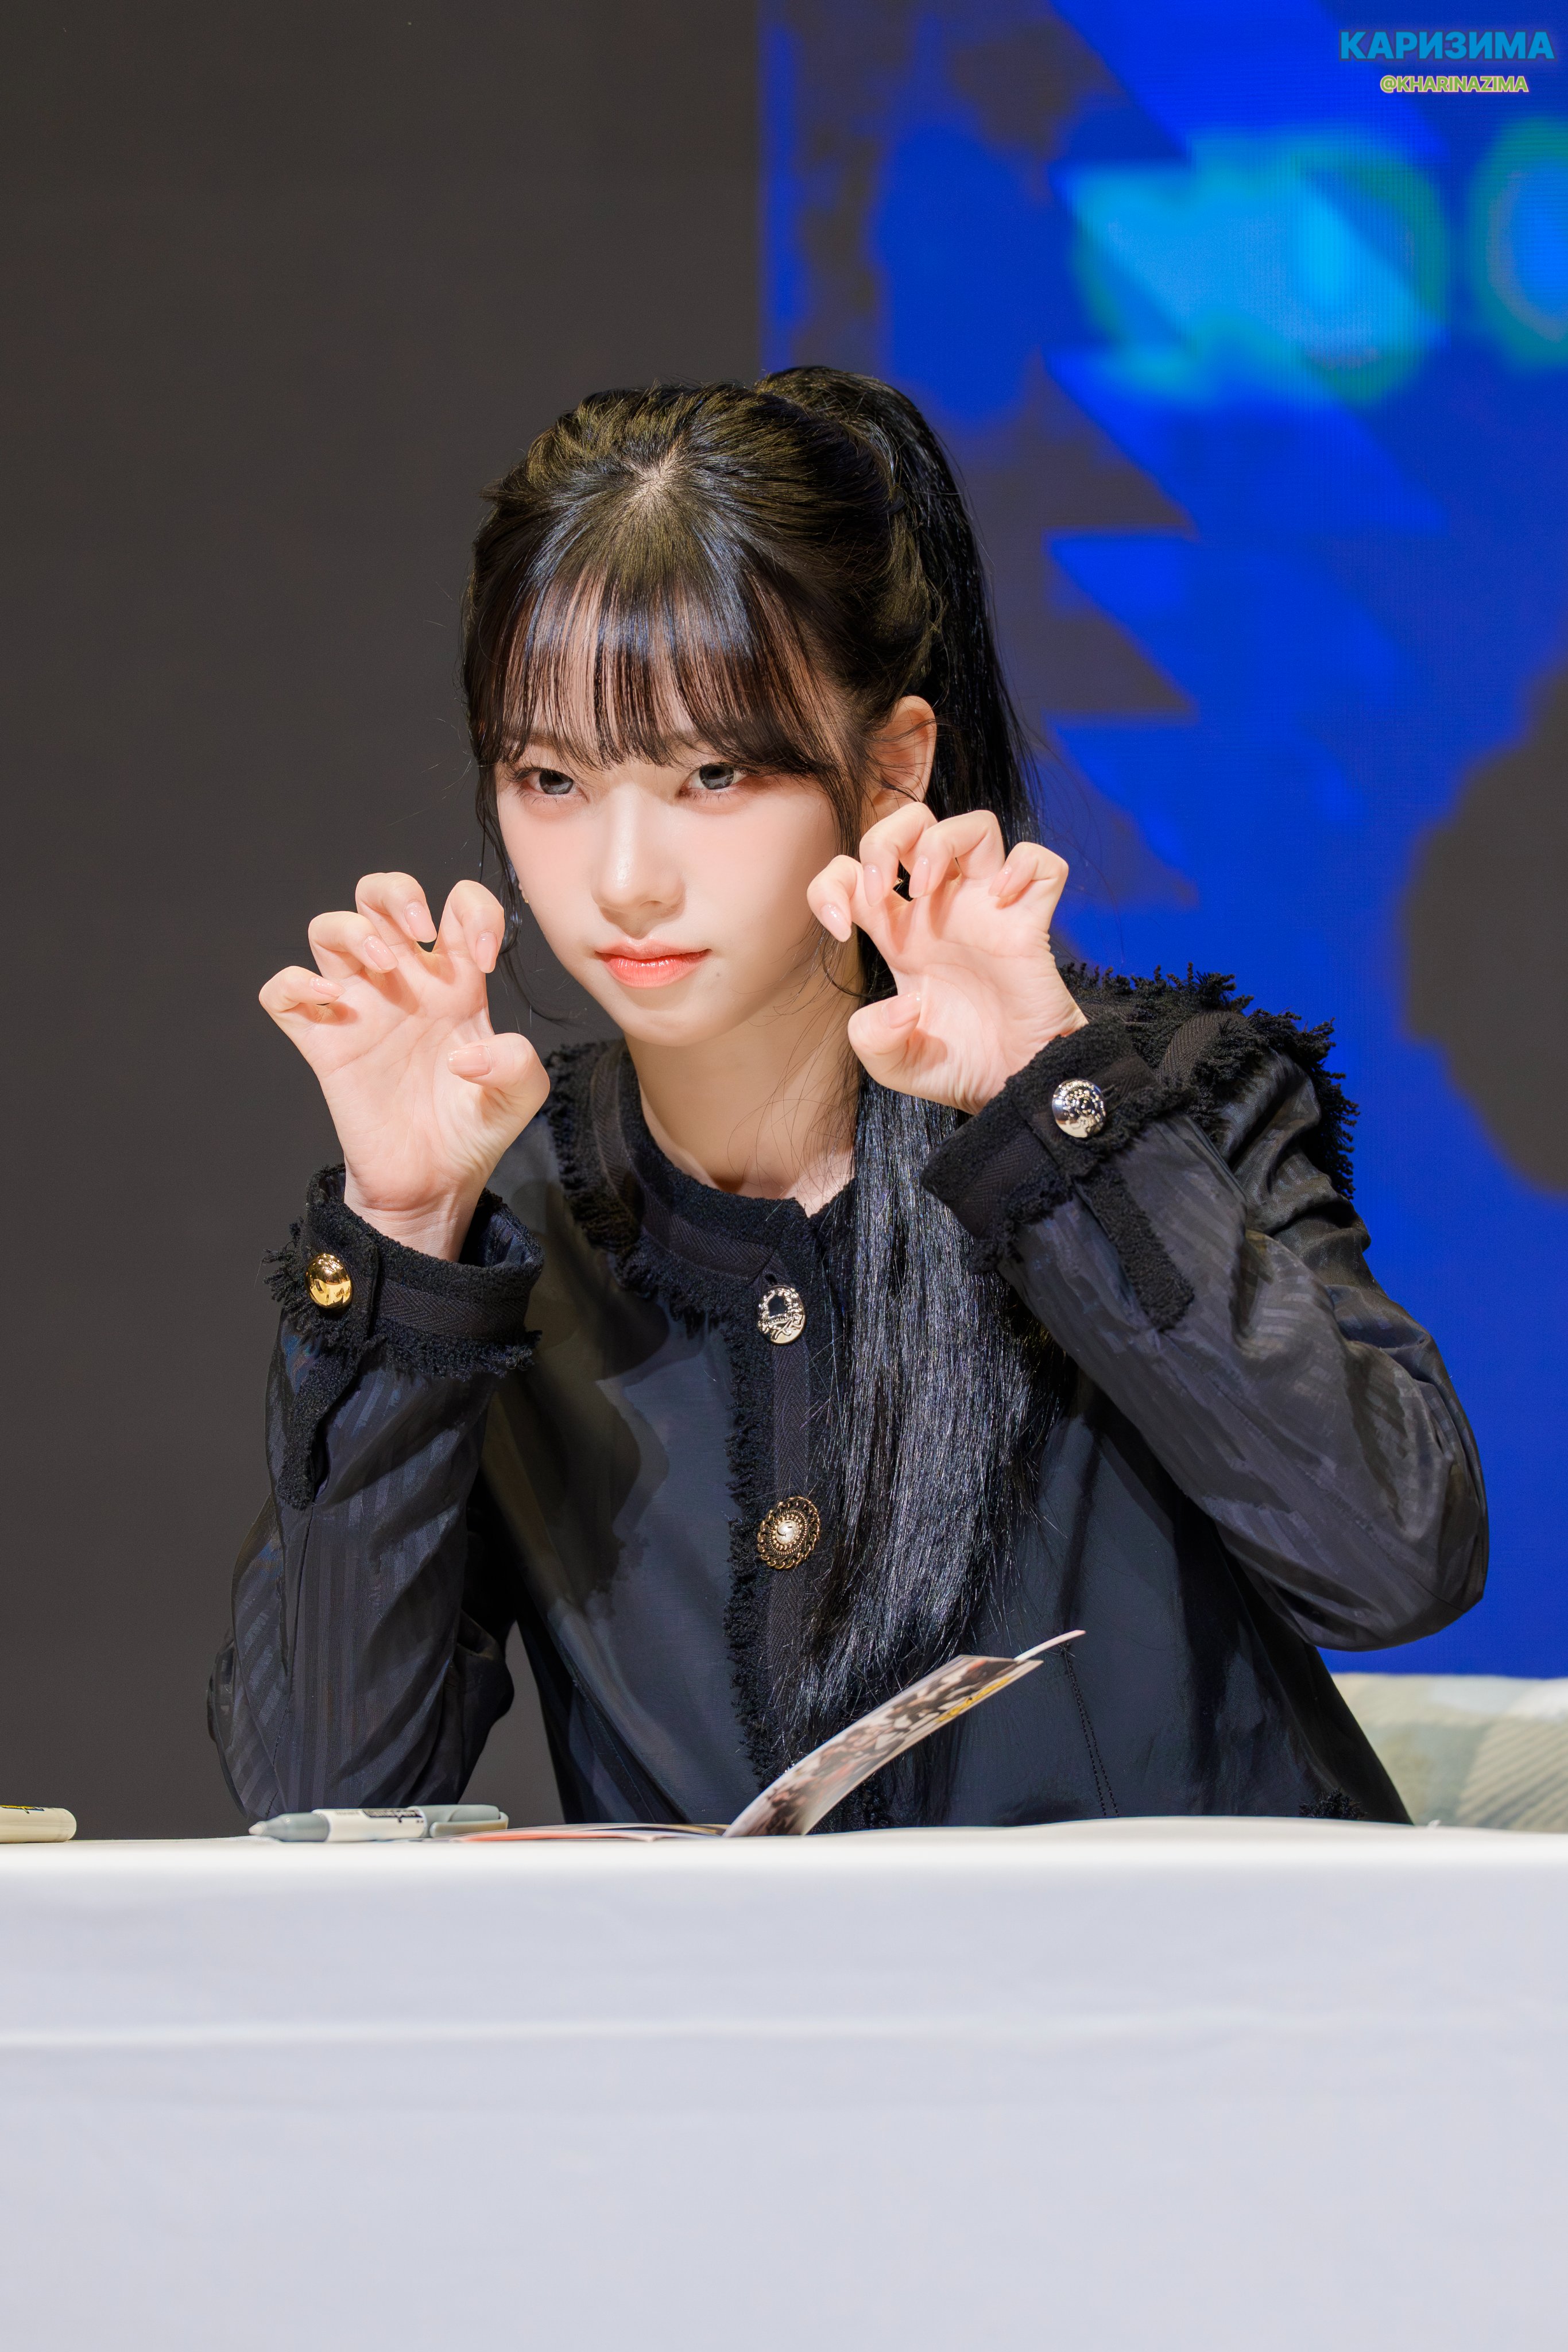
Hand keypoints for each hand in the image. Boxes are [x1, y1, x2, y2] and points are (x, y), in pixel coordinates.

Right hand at [260, 872, 547, 1259]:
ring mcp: (358, 1009)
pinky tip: (334, 1003)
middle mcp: (403, 983)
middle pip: (378, 896)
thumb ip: (518, 1064)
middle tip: (419, 932)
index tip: (484, 959)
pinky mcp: (323, 1045)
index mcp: (454, 981)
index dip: (473, 910)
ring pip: (327, 929)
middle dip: (395, 892)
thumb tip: (467, 1053)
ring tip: (383, 967)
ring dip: (349, 928)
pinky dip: (295, 984)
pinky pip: (282, 993)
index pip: (458, 906)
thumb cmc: (474, 1131)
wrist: (434, 1184)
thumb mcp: (520, 1097)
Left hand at [807, 807, 1086, 1112]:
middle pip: (913, 822)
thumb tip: (903, 1004)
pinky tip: (1001, 902)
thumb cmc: (955, 1066)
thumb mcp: (893, 1064)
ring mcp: (987, 911)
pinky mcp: (1030, 924)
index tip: (840, 929)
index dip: (832, 885)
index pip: (853, 871)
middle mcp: (941, 910)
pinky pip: (1042, 865)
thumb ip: (872, 1039)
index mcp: (899, 933)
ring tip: (928, 888)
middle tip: (885, 890)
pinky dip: (1024, 867)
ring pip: (976, 826)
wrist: (1012, 1087)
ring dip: (942, 842)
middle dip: (885, 839)